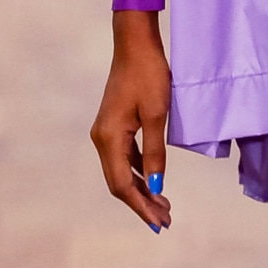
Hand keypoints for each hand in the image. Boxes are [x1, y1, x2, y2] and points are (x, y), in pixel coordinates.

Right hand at [91, 10, 172, 231]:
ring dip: (141, 190)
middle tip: (166, 221)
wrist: (135, 45)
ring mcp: (106, 132)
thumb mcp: (157, 115)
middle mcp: (101, 139)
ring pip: (121, 172)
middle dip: (142, 203)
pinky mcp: (114, 126)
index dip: (141, 206)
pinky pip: (124, 158)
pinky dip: (139, 173)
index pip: (122, 184)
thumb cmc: (149, 76)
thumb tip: (157, 186)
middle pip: (119, 182)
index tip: (160, 222)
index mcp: (108, 138)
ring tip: (163, 207)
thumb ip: (155, 153)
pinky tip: (154, 180)